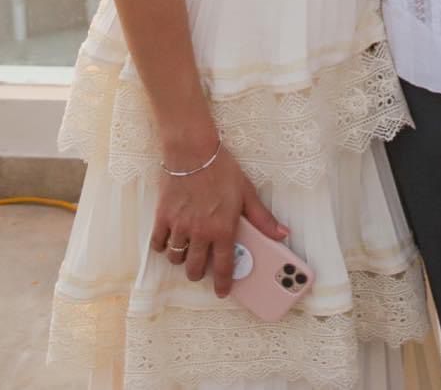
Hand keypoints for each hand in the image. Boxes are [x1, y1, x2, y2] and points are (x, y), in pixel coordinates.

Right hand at [149, 143, 286, 297]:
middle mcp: (200, 232)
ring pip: (176, 258)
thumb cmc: (222, 169)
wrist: (193, 150)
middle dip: (199, 273)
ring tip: (188, 250)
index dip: (224, 284)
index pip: (224, 266)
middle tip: (202, 268)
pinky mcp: (162, 217)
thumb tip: (282, 234)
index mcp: (223, 229)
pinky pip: (158, 243)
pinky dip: (163, 246)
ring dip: (182, 259)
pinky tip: (170, 239)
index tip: (223, 292)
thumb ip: (262, 217)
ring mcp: (179, 226)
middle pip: (195, 269)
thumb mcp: (247, 192)